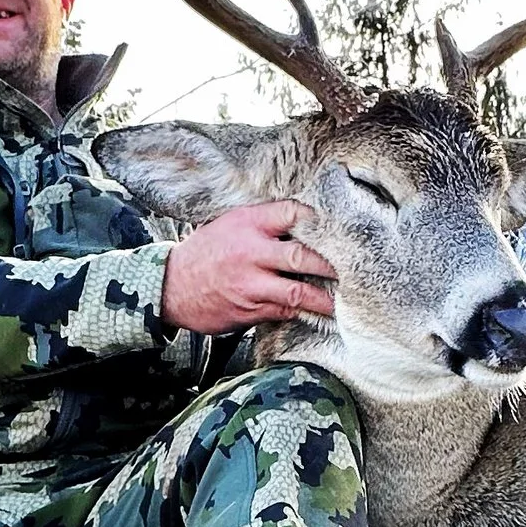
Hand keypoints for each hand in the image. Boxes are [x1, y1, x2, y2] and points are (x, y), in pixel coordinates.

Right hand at [160, 201, 337, 333]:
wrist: (171, 286)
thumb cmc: (206, 251)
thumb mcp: (229, 223)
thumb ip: (264, 221)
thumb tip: (305, 221)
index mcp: (247, 224)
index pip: (292, 213)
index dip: (317, 218)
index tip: (340, 226)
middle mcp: (251, 252)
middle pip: (301, 255)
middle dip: (330, 264)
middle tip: (354, 268)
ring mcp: (251, 284)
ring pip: (298, 291)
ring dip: (325, 297)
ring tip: (345, 299)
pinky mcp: (250, 310)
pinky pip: (285, 311)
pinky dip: (304, 311)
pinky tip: (321, 313)